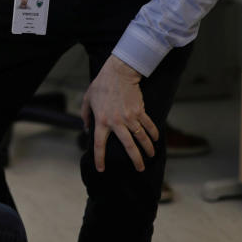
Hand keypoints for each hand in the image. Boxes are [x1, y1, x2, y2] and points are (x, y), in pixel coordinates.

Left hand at [80, 55, 157, 172]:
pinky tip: (156, 140)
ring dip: (148, 148)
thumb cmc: (101, 85)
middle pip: (128, 146)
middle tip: (140, 169)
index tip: (101, 169)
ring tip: (151, 155)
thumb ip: (85, 116)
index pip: (99, 144)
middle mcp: (116, 121)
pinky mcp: (140, 111)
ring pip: (141, 137)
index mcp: (101, 120)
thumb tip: (86, 130)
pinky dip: (154, 133)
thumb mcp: (87, 99)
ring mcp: (130, 117)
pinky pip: (149, 125)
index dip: (100, 158)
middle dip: (135, 159)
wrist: (118, 72)